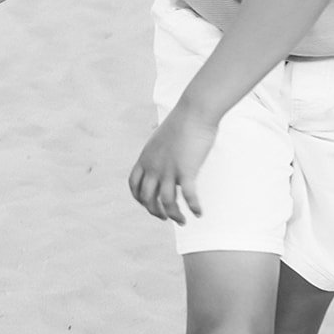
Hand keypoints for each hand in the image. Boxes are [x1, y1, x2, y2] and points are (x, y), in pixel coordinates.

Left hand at [128, 103, 215, 223]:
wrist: (194, 111)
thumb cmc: (182, 121)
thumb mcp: (161, 137)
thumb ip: (158, 149)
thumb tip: (161, 150)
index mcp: (145, 159)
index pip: (134, 185)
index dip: (139, 198)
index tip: (149, 204)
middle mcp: (153, 167)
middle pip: (147, 198)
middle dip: (155, 212)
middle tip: (165, 218)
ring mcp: (169, 170)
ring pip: (166, 202)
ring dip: (173, 215)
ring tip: (182, 221)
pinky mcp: (186, 171)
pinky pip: (188, 197)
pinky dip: (193, 208)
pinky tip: (199, 213)